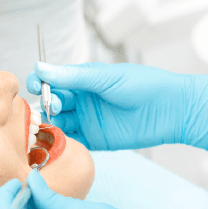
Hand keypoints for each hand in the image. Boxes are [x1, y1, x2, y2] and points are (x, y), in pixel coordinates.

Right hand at [27, 62, 207, 157]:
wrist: (171, 110)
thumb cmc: (144, 85)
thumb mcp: (106, 77)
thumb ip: (73, 76)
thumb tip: (42, 68)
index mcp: (84, 80)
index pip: (53, 80)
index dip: (41, 82)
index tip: (36, 86)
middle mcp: (83, 100)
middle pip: (53, 102)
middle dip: (47, 104)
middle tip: (52, 107)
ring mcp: (88, 120)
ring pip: (60, 122)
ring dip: (51, 124)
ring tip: (54, 124)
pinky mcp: (95, 139)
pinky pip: (73, 141)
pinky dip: (63, 141)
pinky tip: (60, 139)